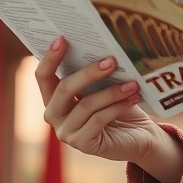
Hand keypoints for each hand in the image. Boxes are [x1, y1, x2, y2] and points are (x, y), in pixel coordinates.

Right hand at [35, 37, 182, 182]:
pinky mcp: (84, 144)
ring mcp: (66, 133)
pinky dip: (117, 106)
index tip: (62, 38)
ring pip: (86, 105)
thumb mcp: (104, 87)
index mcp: (54, 97)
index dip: (50, 58)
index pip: (43, 76)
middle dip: (89, 73)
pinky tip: (133, 97)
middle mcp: (54, 115)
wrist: (138, 137)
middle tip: (112, 60)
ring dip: (112, 91)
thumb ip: (95, 74)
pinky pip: (99, 120)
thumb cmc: (119, 106)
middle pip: (64, 89)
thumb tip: (101, 48)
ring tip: (132, 83)